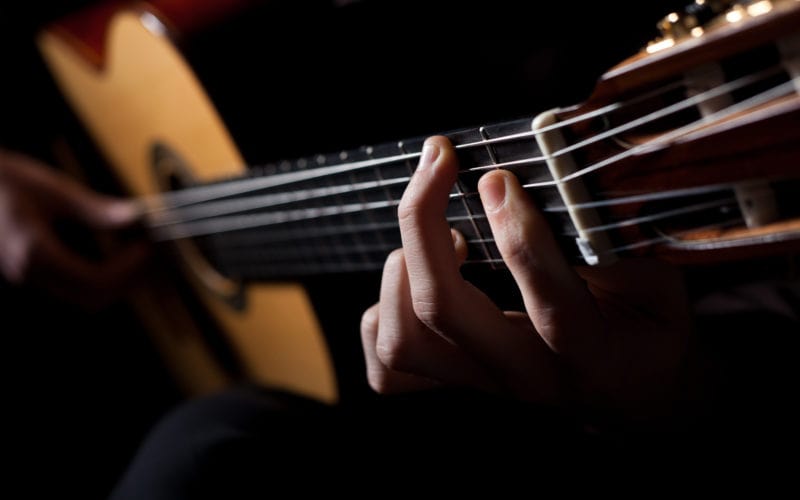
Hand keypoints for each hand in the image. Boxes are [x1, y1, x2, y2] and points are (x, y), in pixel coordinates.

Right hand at [0, 149, 149, 307]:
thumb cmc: (6, 180)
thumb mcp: (54, 189)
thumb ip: (96, 209)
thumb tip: (137, 217)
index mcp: (34, 253)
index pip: (95, 281)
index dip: (129, 270)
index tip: (148, 246)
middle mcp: (28, 274)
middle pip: (93, 298)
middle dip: (129, 279)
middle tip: (151, 250)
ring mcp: (28, 278)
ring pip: (85, 298)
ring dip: (118, 280)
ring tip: (139, 251)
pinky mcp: (32, 274)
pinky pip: (75, 288)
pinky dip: (103, 276)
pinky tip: (118, 254)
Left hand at [360, 136, 692, 420]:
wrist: (634, 395)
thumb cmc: (646, 330)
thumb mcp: (659, 286)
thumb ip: (618, 243)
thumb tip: (568, 183)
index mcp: (589, 355)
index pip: (546, 301)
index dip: (516, 231)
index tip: (496, 175)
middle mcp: (526, 377)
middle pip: (442, 308)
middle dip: (424, 222)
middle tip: (438, 163)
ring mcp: (483, 386)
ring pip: (402, 338)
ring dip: (403, 269)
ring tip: (446, 236)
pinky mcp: (454, 384)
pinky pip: (388, 361)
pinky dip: (385, 309)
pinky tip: (421, 276)